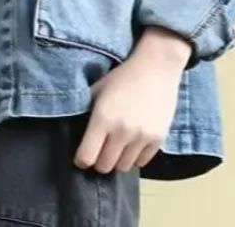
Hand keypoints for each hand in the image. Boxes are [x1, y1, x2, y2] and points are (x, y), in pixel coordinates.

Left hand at [72, 29, 190, 172]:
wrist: (156, 68)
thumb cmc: (123, 76)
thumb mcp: (98, 88)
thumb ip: (86, 109)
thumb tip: (76, 129)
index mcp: (103, 118)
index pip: (87, 156)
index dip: (81, 159)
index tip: (82, 156)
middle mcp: (122, 131)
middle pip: (104, 166)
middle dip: (99, 160)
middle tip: (100, 150)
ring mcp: (142, 137)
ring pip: (123, 167)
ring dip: (117, 160)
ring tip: (117, 147)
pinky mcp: (158, 140)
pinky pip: (142, 162)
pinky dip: (135, 156)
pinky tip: (132, 143)